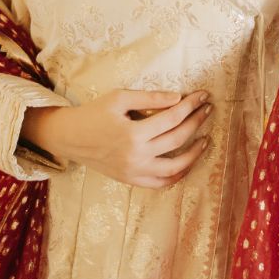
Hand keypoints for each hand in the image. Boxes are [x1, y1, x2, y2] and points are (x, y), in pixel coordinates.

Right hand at [26, 88, 212, 188]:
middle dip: (197, 122)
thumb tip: (178, 98)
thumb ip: (150, 98)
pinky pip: (161, 183)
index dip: (191, 106)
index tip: (203, 96)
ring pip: (175, 168)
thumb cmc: (95, 113)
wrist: (71, 137)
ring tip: (205, 139)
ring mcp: (135, 172)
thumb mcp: (120, 98)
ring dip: (194, 154)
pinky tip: (187, 162)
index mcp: (133, 133)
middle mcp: (137, 156)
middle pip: (178, 139)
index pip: (172, 118)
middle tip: (207, 109)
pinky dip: (177, 175)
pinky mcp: (132, 180)